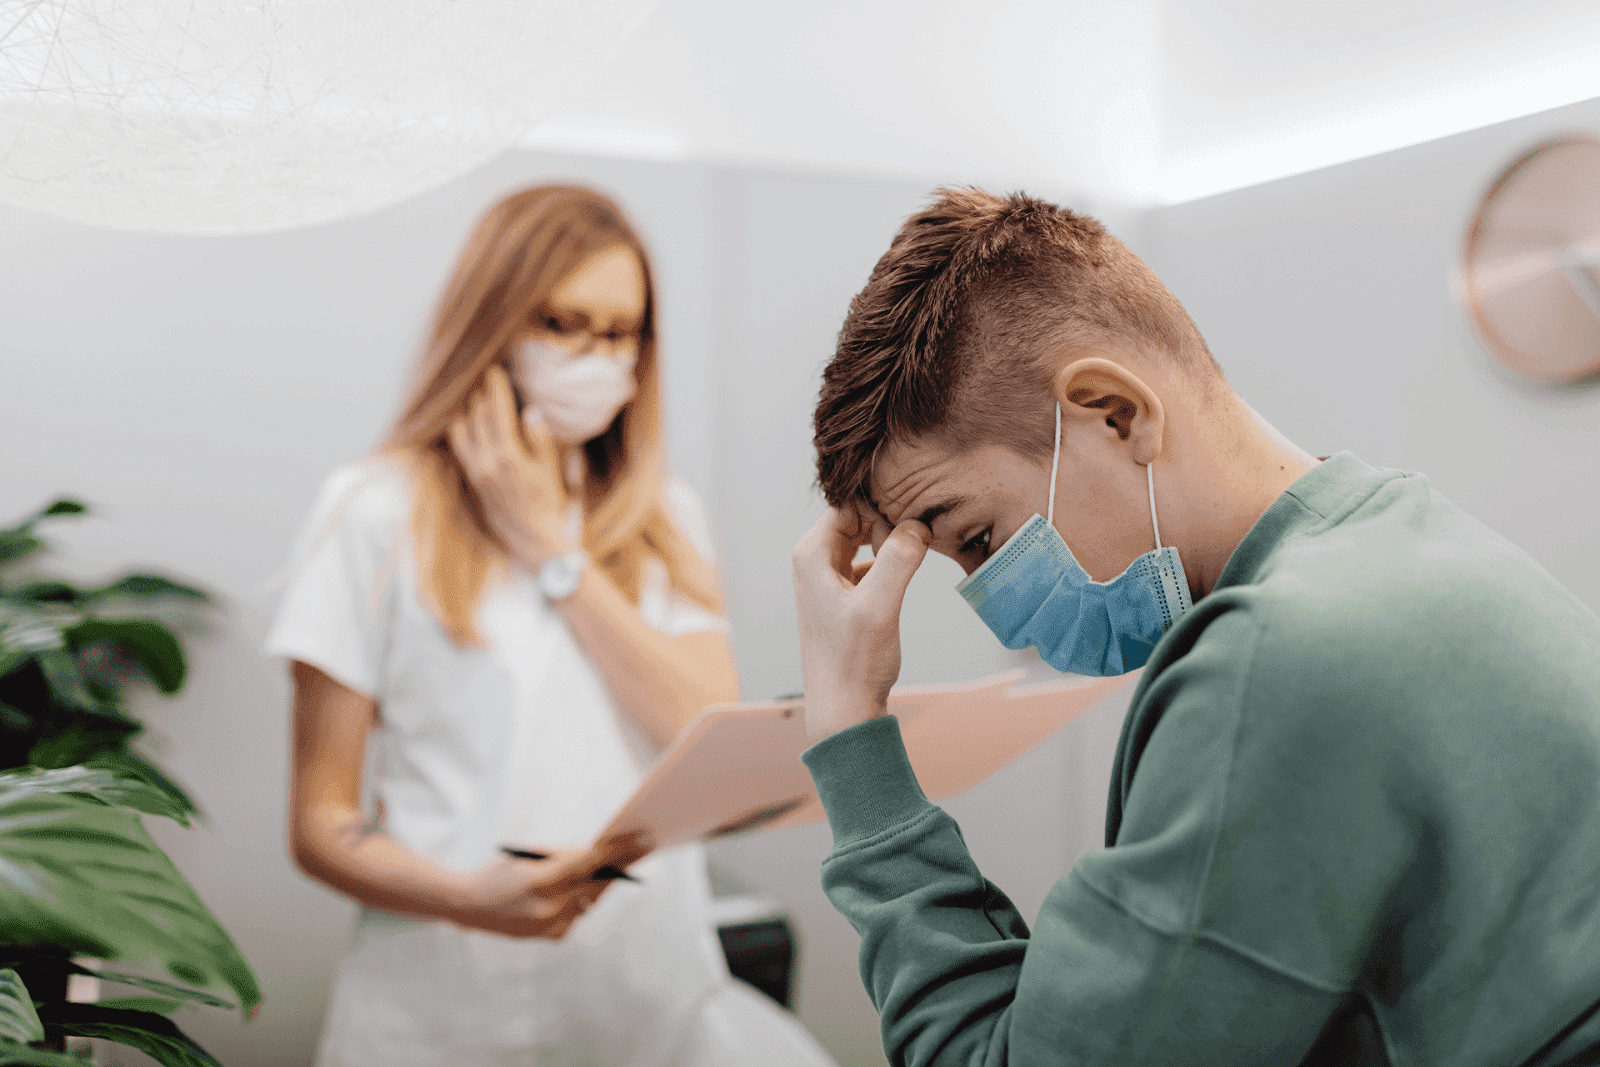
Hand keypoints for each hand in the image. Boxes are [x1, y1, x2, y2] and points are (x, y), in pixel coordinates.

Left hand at [447, 364, 569, 569]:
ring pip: (465, 428)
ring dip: (471, 410)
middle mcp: (487, 461)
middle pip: (479, 417)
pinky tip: (467, 421)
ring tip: (479, 399)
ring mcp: (476, 470)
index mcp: (509, 455)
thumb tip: (530, 411)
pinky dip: (461, 428)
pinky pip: (459, 445)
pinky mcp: (471, 477)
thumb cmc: (547, 501)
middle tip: (490, 382)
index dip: (496, 389)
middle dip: (484, 396)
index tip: (495, 371)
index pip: (499, 412)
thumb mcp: (550, 469)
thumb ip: (539, 439)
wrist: (532, 536)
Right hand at [451, 832, 650, 939]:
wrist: (469, 906)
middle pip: (597, 883)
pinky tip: (578, 890)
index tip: (644, 840)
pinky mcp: (552, 936)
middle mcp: (548, 907)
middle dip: (620, 864)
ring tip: (615, 865)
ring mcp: (551, 926)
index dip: (620, 850)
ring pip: (591, 899)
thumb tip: (599, 857)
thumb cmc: (500, 873)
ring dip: (600, 882)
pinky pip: (579, 913)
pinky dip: (581, 900)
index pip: (590, 862)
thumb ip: (565, 859)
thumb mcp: (530, 857)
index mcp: (541, 880)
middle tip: (642, 847)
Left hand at [791, 506, 930, 742]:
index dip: (881, 508)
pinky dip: (886, 562)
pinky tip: (903, 577)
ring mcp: (824, 579)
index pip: (848, 503)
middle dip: (887, 522)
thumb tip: (916, 524)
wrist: (842, 709)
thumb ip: (899, 559)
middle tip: (916, 542)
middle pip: (855, 516)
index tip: (909, 528)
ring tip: (913, 557)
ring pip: (861, 538)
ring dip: (889, 542)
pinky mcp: (840, 596)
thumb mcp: (880, 606)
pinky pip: (865, 561)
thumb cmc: (854, 661)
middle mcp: (812, 561)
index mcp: (811, 554)